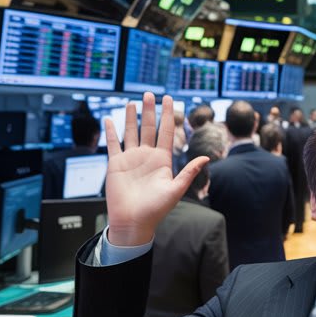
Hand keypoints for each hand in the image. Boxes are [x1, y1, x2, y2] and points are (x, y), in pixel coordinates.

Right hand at [103, 92, 207, 246]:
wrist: (133, 223)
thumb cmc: (155, 210)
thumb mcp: (175, 190)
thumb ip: (189, 172)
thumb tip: (206, 158)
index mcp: (162, 159)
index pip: (166, 132)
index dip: (168, 115)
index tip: (170, 99)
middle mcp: (147, 156)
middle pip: (149, 127)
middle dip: (149, 110)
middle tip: (149, 93)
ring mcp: (131, 159)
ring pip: (131, 132)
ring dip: (131, 117)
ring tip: (132, 102)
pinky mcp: (116, 164)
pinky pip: (113, 144)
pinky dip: (111, 132)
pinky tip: (109, 119)